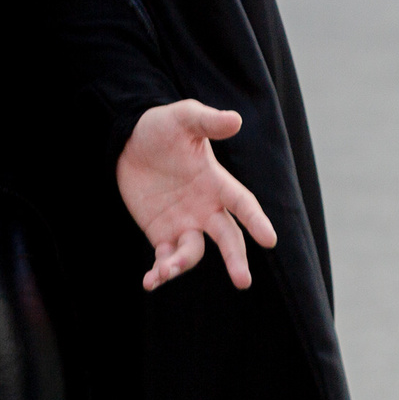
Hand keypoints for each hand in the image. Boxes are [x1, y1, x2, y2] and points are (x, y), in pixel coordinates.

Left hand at [117, 101, 278, 291]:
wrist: (129, 142)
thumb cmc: (162, 127)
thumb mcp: (184, 118)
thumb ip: (208, 121)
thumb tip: (236, 121)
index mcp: (216, 182)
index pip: (242, 204)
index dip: (256, 221)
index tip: (270, 240)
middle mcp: (205, 207)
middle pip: (227, 237)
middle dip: (236, 259)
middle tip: (244, 282)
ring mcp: (184, 223)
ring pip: (193, 252)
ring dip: (182, 265)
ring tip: (165, 272)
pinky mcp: (161, 234)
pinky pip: (165, 259)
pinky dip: (160, 273)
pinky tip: (150, 281)